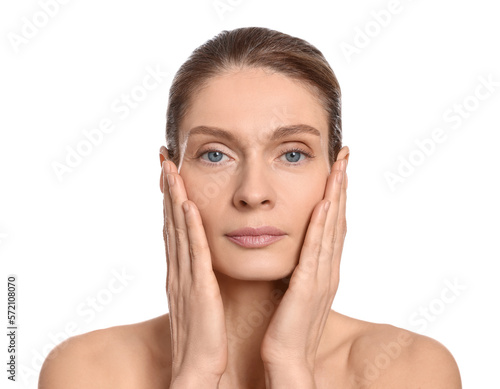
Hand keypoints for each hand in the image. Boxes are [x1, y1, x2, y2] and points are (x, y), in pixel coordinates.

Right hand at [162, 159, 227, 382]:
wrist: (197, 368)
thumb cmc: (202, 337)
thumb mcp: (198, 300)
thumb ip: (197, 278)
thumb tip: (201, 261)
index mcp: (180, 272)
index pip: (174, 228)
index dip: (170, 199)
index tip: (170, 173)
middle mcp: (178, 269)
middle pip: (171, 222)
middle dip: (168, 189)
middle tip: (164, 159)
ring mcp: (185, 277)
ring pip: (179, 230)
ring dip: (174, 198)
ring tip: (171, 169)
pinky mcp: (198, 288)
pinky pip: (194, 252)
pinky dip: (189, 226)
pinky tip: (188, 205)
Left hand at [260, 158, 347, 372]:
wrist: (287, 359)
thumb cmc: (288, 326)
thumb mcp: (296, 289)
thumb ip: (300, 266)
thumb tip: (297, 248)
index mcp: (323, 268)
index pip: (332, 223)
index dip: (337, 194)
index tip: (336, 167)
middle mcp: (328, 268)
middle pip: (338, 219)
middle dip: (341, 186)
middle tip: (344, 155)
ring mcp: (322, 277)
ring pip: (332, 229)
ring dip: (336, 196)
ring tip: (339, 168)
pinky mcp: (308, 288)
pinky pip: (316, 251)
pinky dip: (322, 226)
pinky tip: (324, 204)